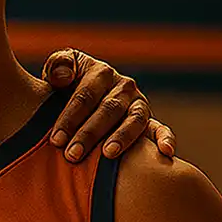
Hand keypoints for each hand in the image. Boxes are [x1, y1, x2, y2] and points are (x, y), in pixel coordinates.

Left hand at [41, 49, 175, 161]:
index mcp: (100, 72)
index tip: (56, 140)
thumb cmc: (64, 87)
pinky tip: (166, 151)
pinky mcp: (149, 120)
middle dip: (89, 133)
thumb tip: (64, 76)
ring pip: (134, 119)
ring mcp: (138, 103)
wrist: (79, 93)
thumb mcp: (57, 71)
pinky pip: (160, 128)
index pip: (85, 96)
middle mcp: (123, 86)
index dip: (69, 118)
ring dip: (122, 137)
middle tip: (73, 155)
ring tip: (108, 154)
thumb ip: (58, 66)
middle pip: (108, 110)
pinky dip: (166, 138)